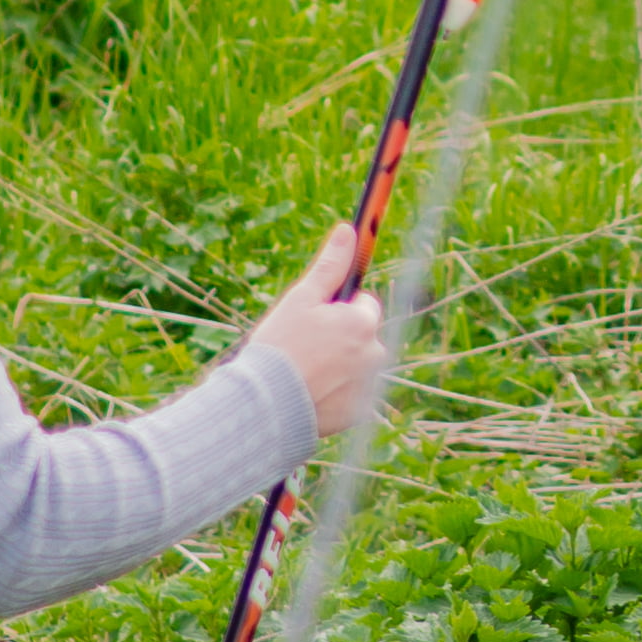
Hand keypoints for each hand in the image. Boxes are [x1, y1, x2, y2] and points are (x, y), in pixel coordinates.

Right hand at [253, 228, 390, 438]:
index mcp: (362, 322)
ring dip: (338, 366)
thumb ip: (330, 266)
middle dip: (341, 338)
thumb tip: (350, 229)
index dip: (339, 310)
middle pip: (362, 337)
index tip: (316, 319)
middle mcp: (374, 353)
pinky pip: (349, 395)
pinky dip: (334, 393)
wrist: (267, 404)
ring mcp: (368, 385)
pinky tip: (308, 393)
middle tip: (305, 347)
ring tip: (303, 372)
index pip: (363, 306)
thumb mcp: (301, 299)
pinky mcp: (357, 412)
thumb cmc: (281, 345)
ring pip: (356, 366)